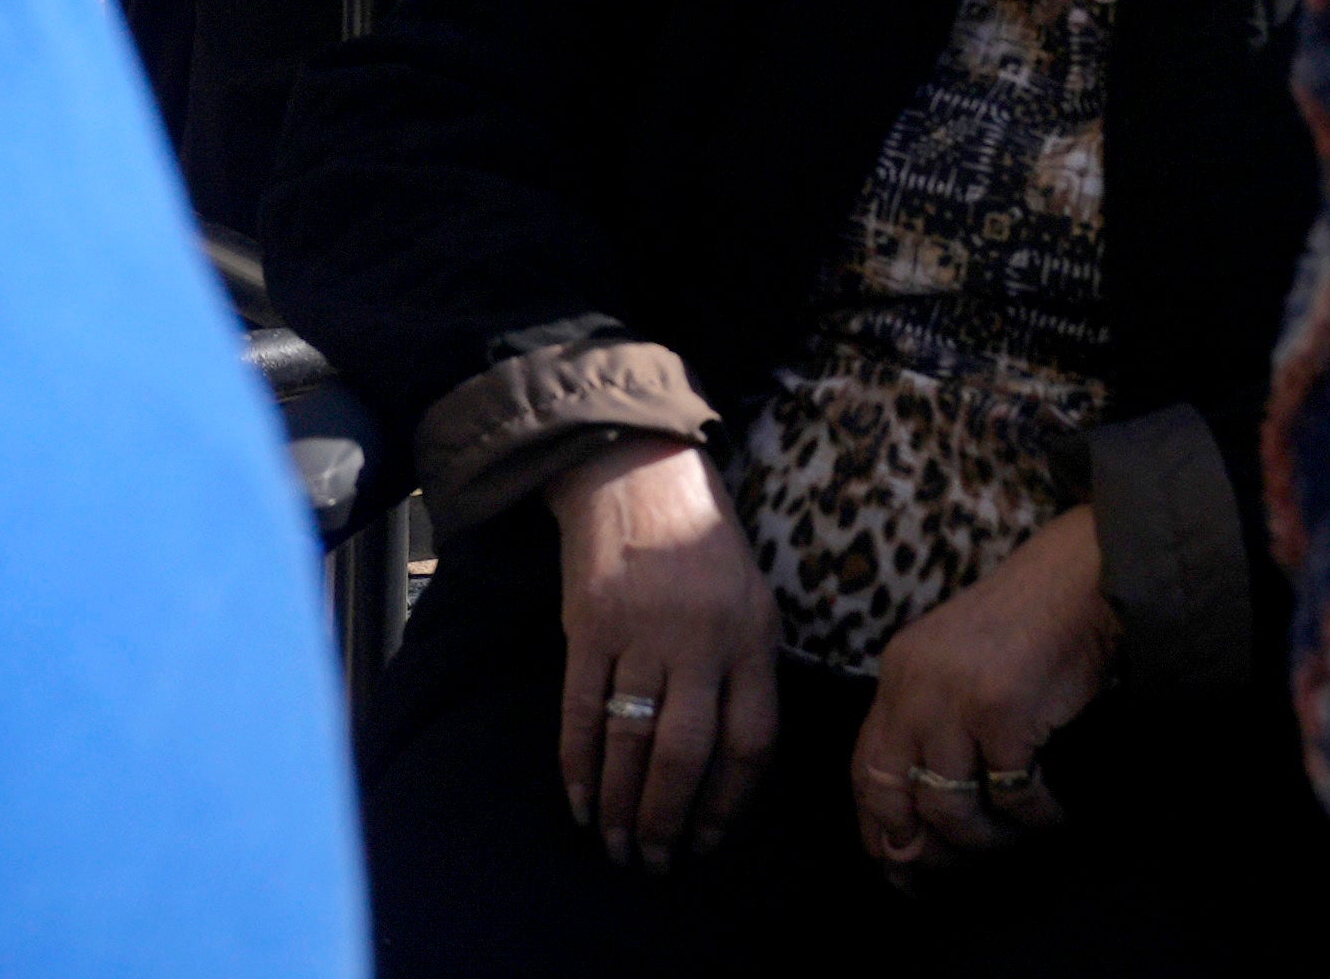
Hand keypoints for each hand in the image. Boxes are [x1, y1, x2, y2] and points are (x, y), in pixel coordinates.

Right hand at [550, 437, 778, 869]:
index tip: (709, 840)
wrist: (633, 469)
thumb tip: (730, 763)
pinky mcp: (587, 626)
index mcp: (752, 635)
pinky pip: (581, 712)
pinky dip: (577, 766)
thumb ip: (746, 669)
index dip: (729, 803)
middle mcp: (701, 639)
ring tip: (616, 845)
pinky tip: (578, 802)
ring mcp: (641, 632)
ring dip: (620, 805)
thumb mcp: (750, 596)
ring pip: (631, 742)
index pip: (751, 741)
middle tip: (654, 860)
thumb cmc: (700, 540)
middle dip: (668, 819)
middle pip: (687, 754)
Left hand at [853, 508, 1113, 872]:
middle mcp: (914, 684)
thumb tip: (916, 827)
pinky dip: (1036, 816)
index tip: (899, 867)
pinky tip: (1054, 815)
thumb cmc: (1027, 628)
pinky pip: (1012, 794)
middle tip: (958, 871)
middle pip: (892, 797)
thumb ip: (930, 727)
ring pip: (949, 809)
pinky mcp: (1004, 710)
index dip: (878, 828)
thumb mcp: (955, 665)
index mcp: (898, 673)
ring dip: (987, 839)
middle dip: (922, 848)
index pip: (864, 768)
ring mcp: (956, 697)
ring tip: (1017, 839)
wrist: (1082, 579)